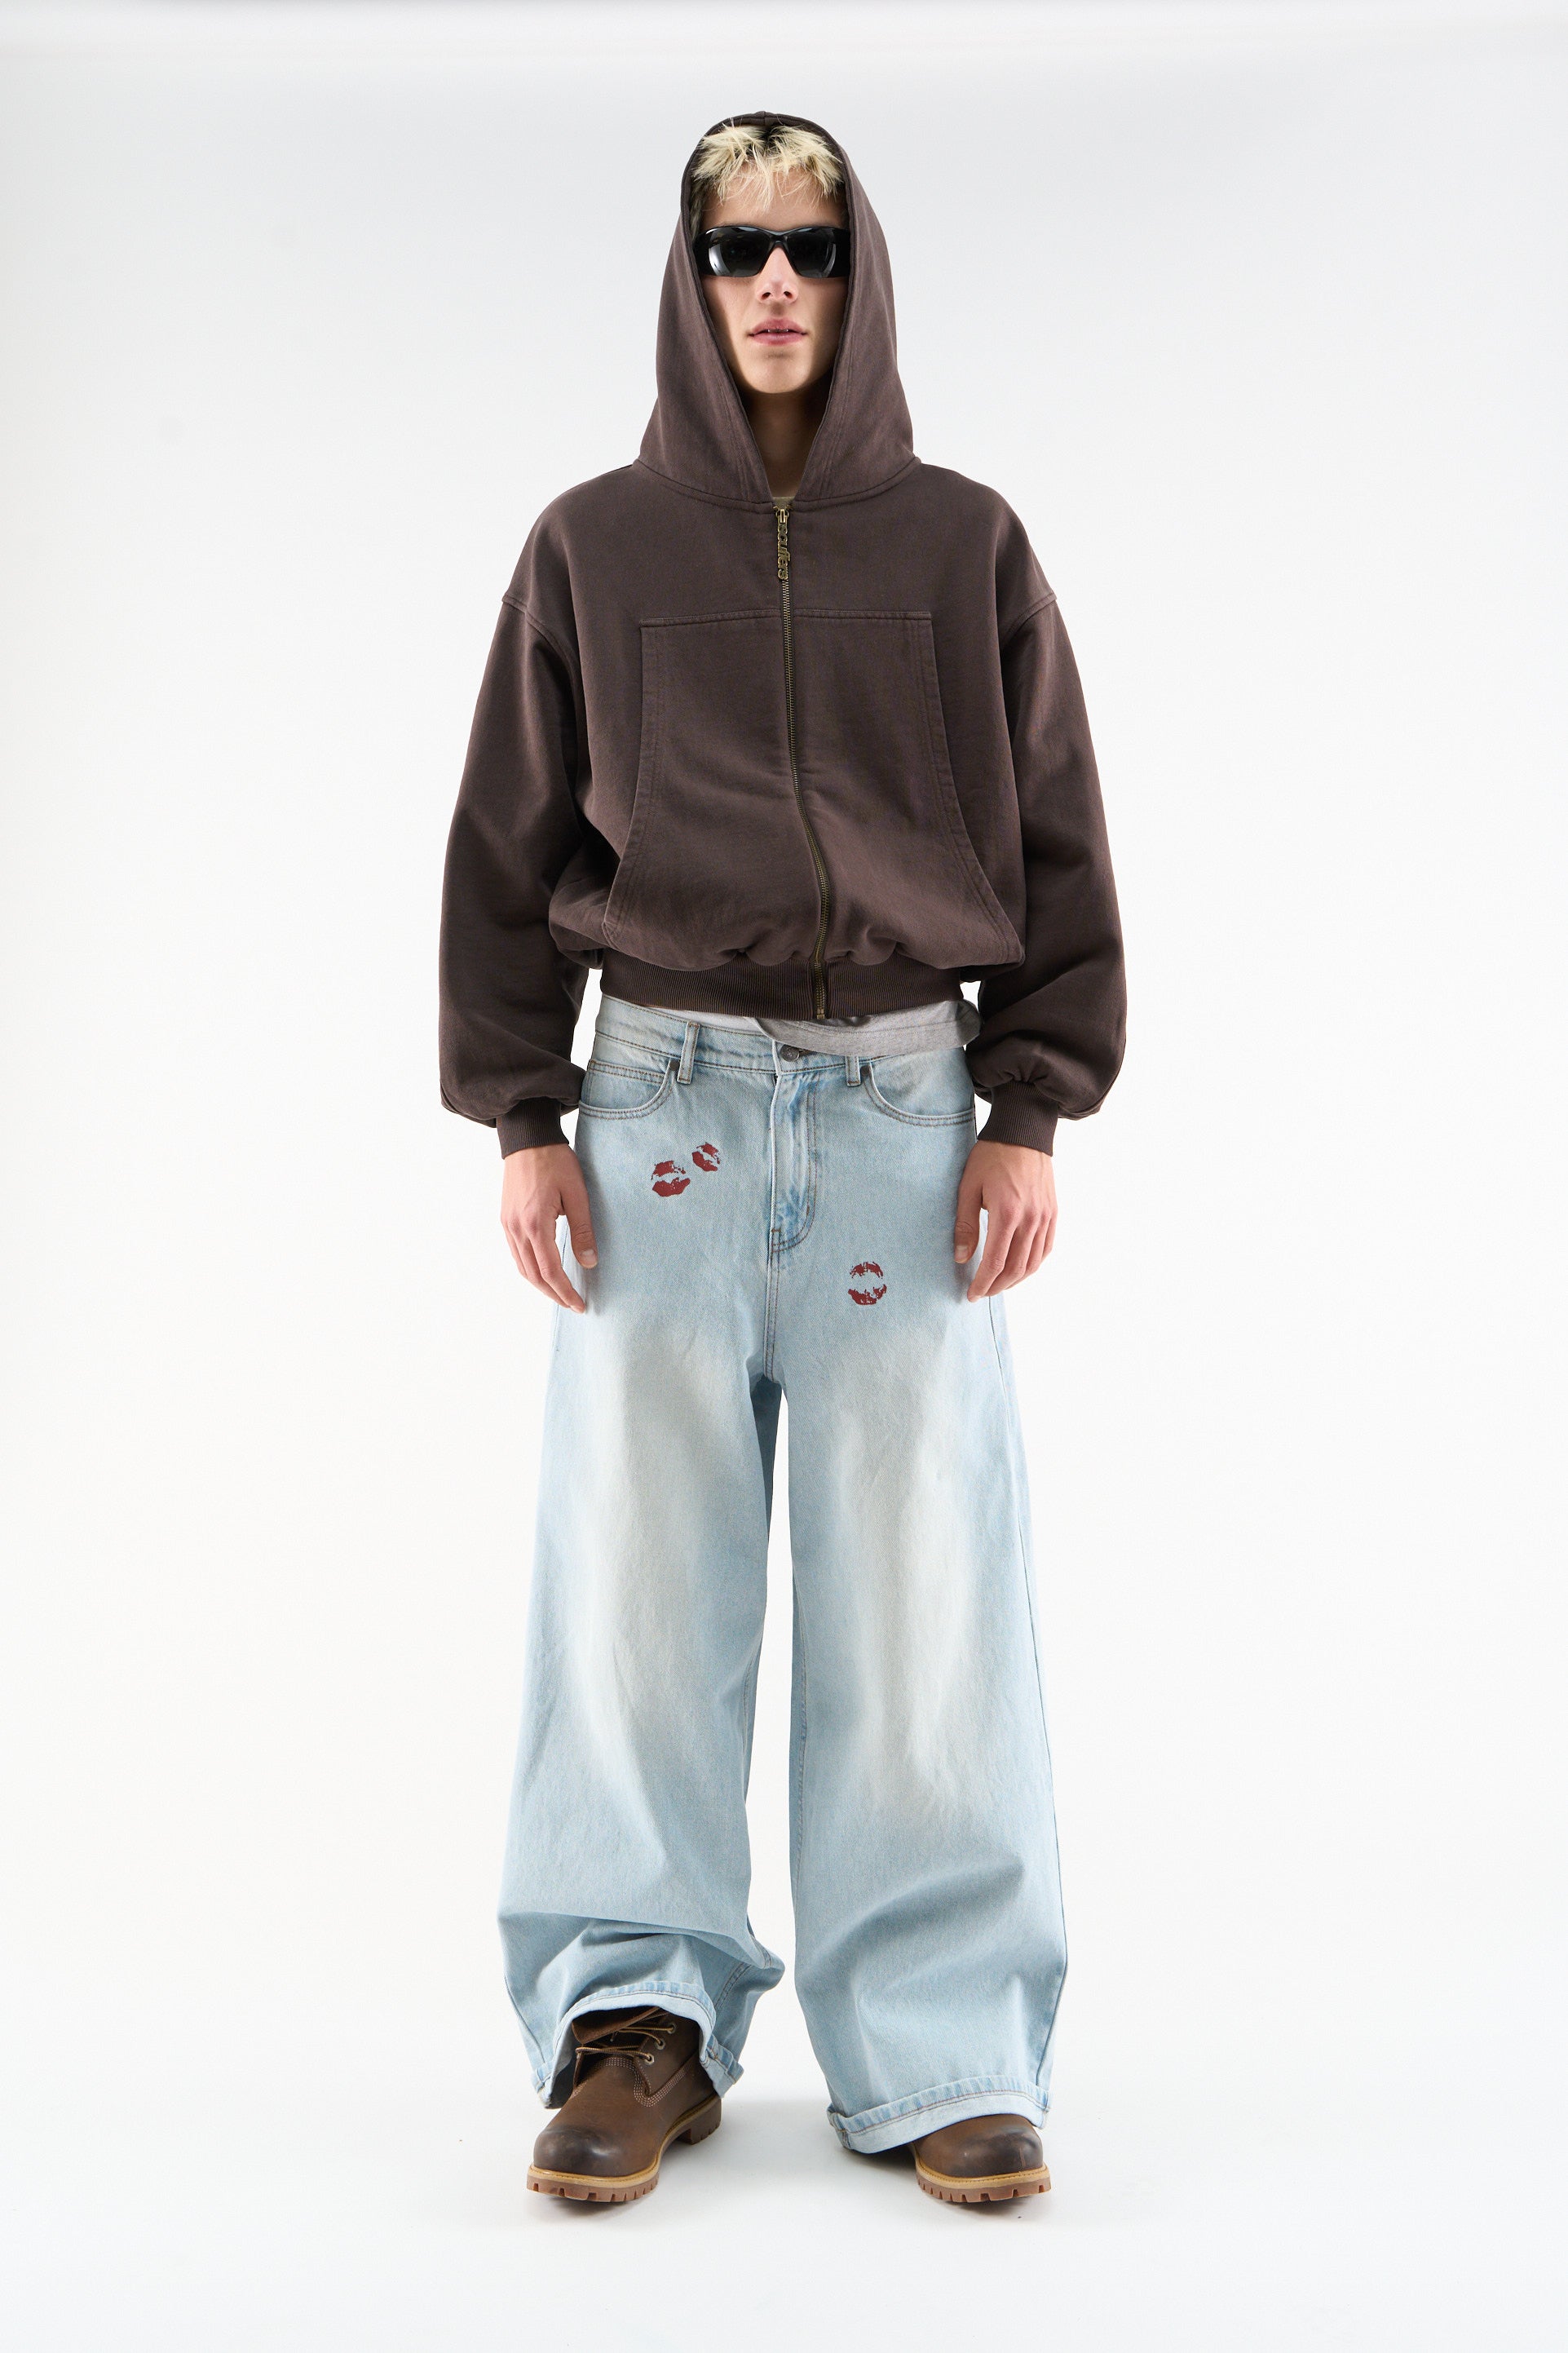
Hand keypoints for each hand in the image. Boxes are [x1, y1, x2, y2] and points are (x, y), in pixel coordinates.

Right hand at [501, 1143, 597, 1311]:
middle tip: (573, 1304)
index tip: (579, 1305)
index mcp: (536, 1224)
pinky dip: (529, 1269)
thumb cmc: (555, 1161)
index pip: (550, 1271)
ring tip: (560, 1293)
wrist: (527, 1139)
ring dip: (541, 1285)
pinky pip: (516, 1253)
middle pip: (533, 1275)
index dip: (565, 1292)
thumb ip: (583, 1230)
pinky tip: (543, 1271)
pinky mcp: (506, 1218)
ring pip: (522, 1267)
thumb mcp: (577, 1194)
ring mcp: (508, 1224)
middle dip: (553, 1294)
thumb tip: (589, 1262)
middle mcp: (517, 1228)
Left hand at [953, 1140, 1056, 1300]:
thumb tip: (962, 1258)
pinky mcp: (1053, 1212)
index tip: (971, 1295)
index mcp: (1007, 1213)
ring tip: (998, 1285)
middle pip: (1016, 1268)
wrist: (1023, 1133)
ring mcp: (1045, 1217)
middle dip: (997, 1286)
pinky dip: (1033, 1265)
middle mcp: (1031, 1219)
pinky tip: (1020, 1269)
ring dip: (1015, 1280)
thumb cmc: (991, 1156)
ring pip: (1033, 1263)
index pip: (996, 1262)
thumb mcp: (969, 1187)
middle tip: (982, 1293)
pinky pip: (1046, 1248)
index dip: (983, 1283)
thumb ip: (965, 1225)